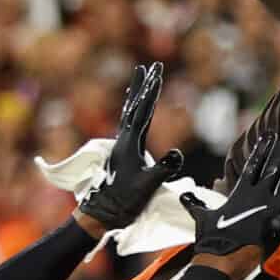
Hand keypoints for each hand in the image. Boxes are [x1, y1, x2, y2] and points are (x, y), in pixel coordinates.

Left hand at [77, 62, 188, 231]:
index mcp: (130, 142)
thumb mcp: (148, 185)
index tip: (157, 73)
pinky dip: (130, 111)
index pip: (144, 111)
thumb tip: (177, 154)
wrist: (102, 213)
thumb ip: (163, 169)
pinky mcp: (121, 153)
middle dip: (145, 85)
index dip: (152, 91)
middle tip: (151, 66)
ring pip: (129, 112)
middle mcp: (123, 139)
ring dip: (136, 94)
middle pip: (135, 105)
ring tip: (138, 78)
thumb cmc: (125, 201)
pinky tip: (131, 110)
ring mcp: (121, 145)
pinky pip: (127, 124)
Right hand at [187, 130, 279, 270]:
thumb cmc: (211, 241)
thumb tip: (184, 196)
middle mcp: (258, 199)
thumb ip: (196, 205)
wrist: (220, 260)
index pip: (253, 166)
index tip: (269, 134)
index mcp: (241, 194)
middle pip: (275, 169)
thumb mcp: (201, 218)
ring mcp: (270, 212)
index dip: (262, 150)